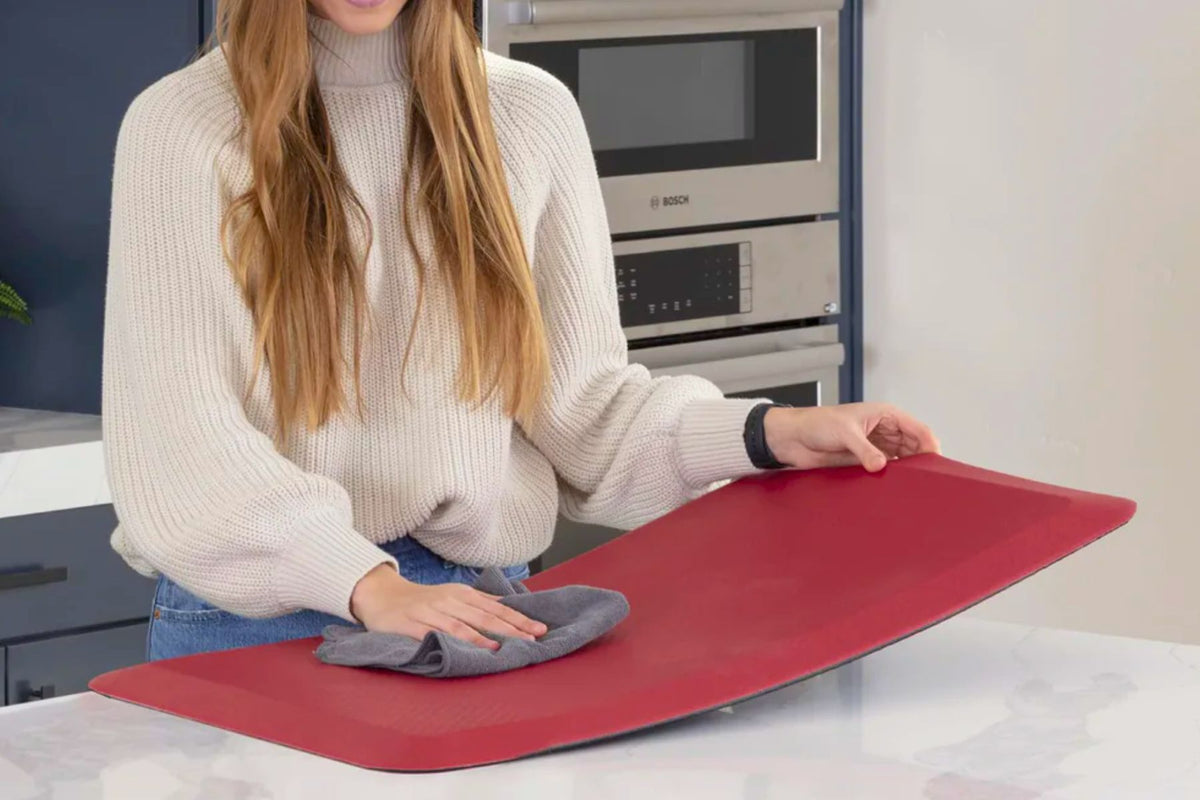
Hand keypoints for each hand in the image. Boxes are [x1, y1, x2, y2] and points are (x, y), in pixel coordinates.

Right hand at [349, 564, 547, 649]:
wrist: (382, 595)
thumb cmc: (423, 600)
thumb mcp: (454, 596)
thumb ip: (480, 603)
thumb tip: (512, 609)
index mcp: (463, 594)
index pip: (497, 607)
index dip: (519, 618)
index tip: (540, 629)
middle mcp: (449, 600)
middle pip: (484, 615)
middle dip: (510, 628)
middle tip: (532, 639)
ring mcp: (430, 612)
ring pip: (461, 624)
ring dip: (483, 636)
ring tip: (504, 646)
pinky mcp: (410, 624)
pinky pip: (433, 633)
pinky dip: (449, 641)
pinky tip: (460, 649)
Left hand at [762, 403, 939, 472]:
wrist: (793, 438)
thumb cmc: (816, 423)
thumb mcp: (844, 433)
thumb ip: (864, 450)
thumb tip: (881, 466)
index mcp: (885, 415)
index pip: (918, 430)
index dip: (930, 446)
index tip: (935, 464)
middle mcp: (884, 431)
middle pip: (914, 448)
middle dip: (921, 463)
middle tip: (926, 482)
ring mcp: (875, 448)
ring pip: (902, 461)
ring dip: (906, 473)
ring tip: (912, 488)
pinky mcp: (865, 462)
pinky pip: (886, 472)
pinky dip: (891, 479)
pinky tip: (894, 490)